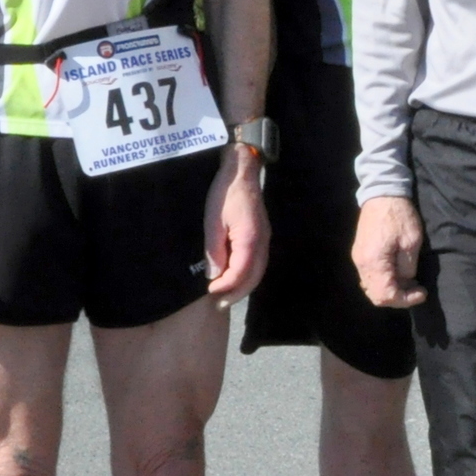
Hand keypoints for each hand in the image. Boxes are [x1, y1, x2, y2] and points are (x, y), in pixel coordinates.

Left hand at [204, 149, 268, 303]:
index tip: (210, 292)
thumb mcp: (213, 221)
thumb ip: (214, 250)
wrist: (241, 171)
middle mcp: (262, 242)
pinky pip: (257, 262)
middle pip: (254, 276)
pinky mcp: (262, 236)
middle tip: (219, 304)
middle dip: (237, 293)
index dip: (226, 286)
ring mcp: (265, 239)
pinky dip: (247, 275)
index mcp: (250, 238)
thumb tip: (214, 275)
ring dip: (243, 286)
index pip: (241, 271)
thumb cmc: (224, 193)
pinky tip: (235, 278)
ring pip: (258, 271)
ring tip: (226, 296)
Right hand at [352, 195, 426, 308]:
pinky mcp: (360, 253)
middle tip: (416, 289)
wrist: (382, 193)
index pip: (386, 296)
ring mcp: (358, 259)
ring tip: (409, 282)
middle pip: (376, 296)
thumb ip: (407, 268)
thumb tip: (406, 282)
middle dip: (398, 297)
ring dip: (391, 290)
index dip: (405, 300)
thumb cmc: (400, 216)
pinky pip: (370, 277)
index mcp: (374, 262)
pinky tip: (398, 274)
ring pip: (372, 288)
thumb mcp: (411, 242)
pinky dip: (384, 281)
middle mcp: (361, 264)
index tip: (422, 292)